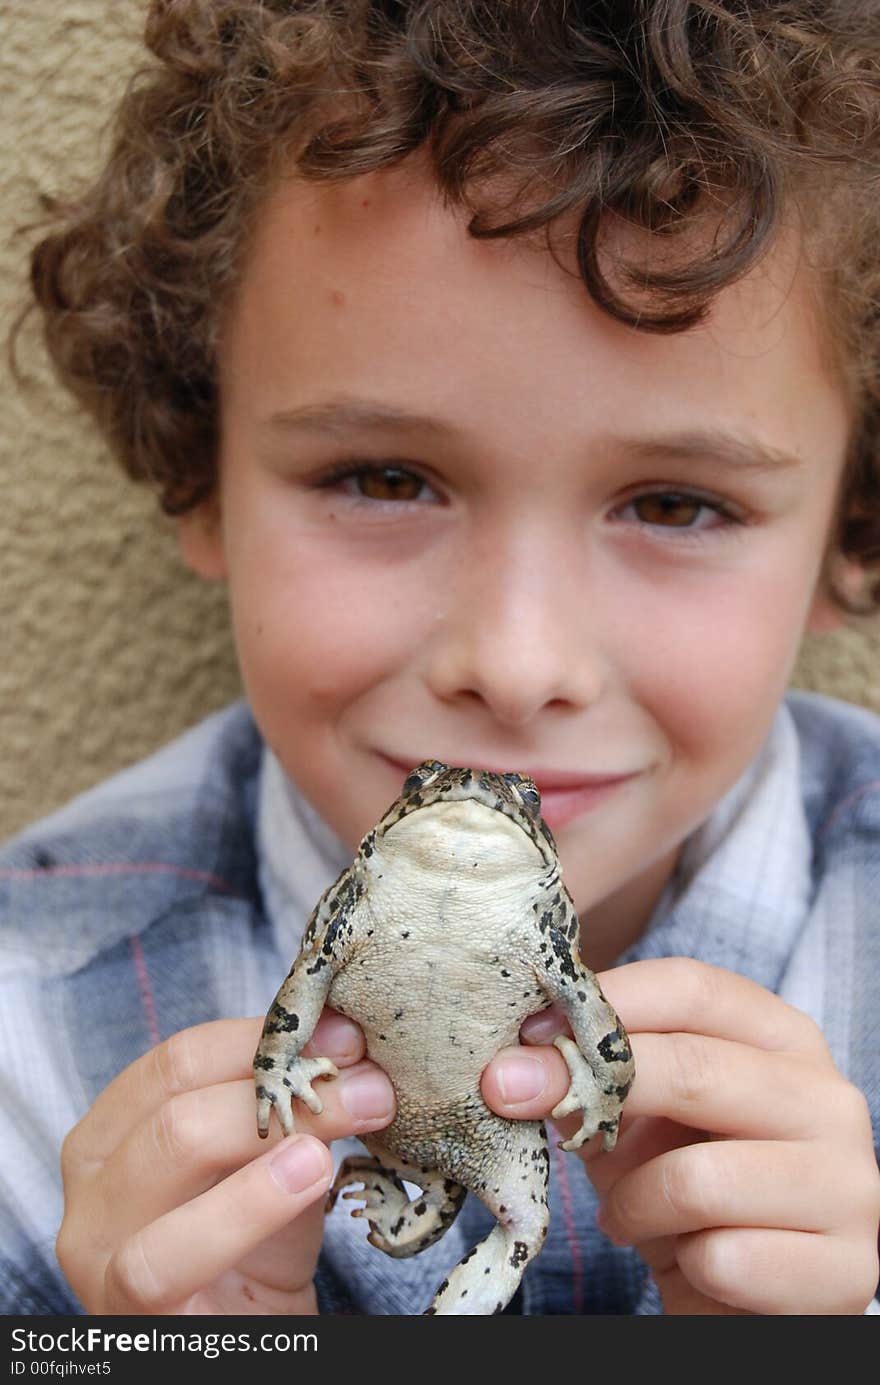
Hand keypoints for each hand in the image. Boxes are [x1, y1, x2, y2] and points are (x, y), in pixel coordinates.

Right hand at [57, 1012, 394, 1313]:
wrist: (246, 1339)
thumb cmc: (254, 1251)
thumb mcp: (274, 1163)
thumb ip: (294, 1105)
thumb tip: (344, 1035)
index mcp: (116, 1129)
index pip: (180, 1058)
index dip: (264, 1036)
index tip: (343, 1035)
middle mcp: (93, 1180)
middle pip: (176, 1096)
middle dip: (279, 1076)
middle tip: (365, 1080)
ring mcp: (96, 1248)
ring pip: (170, 1150)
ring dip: (269, 1127)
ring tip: (342, 1126)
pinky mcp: (121, 1309)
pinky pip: (165, 1254)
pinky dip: (243, 1206)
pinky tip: (308, 1177)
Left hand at [481, 958, 879, 1313]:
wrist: (749, 1292)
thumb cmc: (687, 1179)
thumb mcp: (639, 1112)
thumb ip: (596, 1071)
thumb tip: (516, 1058)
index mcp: (782, 1038)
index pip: (693, 988)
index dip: (604, 1002)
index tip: (527, 1029)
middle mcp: (828, 1098)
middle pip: (695, 1067)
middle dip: (587, 1084)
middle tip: (509, 1095)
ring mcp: (848, 1185)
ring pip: (699, 1180)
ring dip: (636, 1204)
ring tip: (629, 1214)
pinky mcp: (845, 1270)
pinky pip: (725, 1260)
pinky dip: (684, 1266)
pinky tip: (690, 1261)